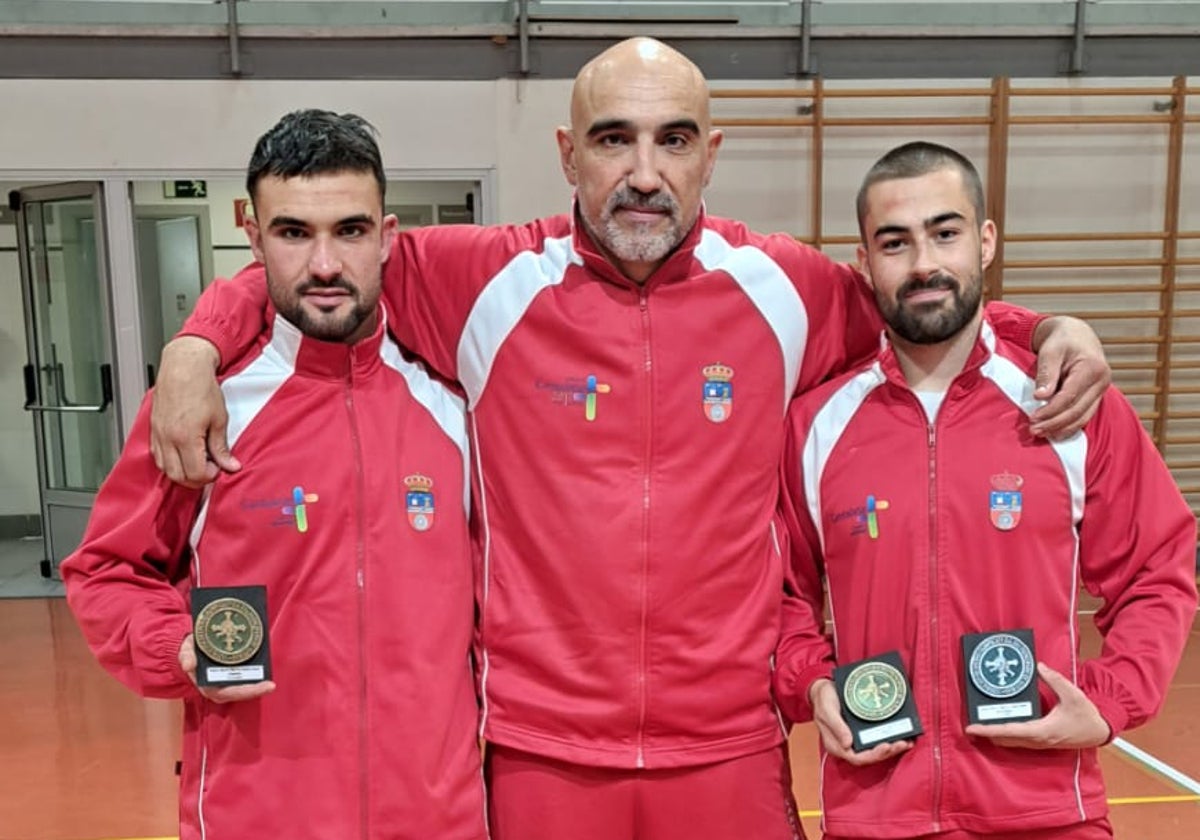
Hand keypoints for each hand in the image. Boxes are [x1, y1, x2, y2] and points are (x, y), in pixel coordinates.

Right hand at [150, 337, 239, 486]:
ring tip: (198, 461)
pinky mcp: (153, 429)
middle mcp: (167, 438)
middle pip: (178, 476)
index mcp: (185, 437)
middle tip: (210, 469)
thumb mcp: (219, 419)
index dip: (210, 476)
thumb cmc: (201, 387)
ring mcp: (157, 434)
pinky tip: (183, 454)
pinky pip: (157, 456)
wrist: (183, 367)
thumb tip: (230, 465)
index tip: (220, 468)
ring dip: (182, 472)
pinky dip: (170, 462)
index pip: (196, 473)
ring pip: (165, 468)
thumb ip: (222, 447)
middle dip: (196, 479)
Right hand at [179, 634, 275, 702]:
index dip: (246, 692)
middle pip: (241, 693)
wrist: (191, 647)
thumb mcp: (186, 651)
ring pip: (245, 686)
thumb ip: (186, 657)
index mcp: (208, 686)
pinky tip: (265, 666)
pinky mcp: (233, 674)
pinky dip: (255, 673)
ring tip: (270, 681)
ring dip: (258, 683)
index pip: (230, 693)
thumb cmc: (190, 651)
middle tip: (271, 686)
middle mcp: (220, 686)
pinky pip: (246, 676)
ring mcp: (228, 681)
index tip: (262, 688)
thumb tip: (188, 665)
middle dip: (256, 691)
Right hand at [809, 678, 912, 765]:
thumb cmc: (823, 698)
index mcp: (836, 745)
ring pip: (875, 749)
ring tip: (905, 742)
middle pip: (870, 756)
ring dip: (891, 748)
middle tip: (902, 743)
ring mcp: (855, 739)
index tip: (886, 746)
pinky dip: (889, 738)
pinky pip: (876, 739)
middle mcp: (847, 745)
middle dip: (887, 752)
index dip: (873, 755)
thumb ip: (836, 726)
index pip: (857, 758)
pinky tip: (901, 735)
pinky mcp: (861, 731)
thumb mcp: (827, 710)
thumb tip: (848, 743)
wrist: (822, 688)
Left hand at [965, 662, 1109, 748]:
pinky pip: (1018, 740)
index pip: (1009, 731)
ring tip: (978, 725)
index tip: (971, 728)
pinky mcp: (1041, 741)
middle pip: (1005, 738)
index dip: (988, 729)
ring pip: (1010, 741)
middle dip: (986, 733)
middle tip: (968, 726)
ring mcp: (1039, 743)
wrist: (1099, 731)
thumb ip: (1054, 679)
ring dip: (994, 735)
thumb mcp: (1072, 693)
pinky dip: (1005, 734)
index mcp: (1041, 730)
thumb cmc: (1086, 714)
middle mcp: (1037, 740)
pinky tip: (997, 726)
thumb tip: (1038, 666)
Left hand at [1029, 315, 1110, 438]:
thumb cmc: (1062, 340)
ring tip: (1041, 434)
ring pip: (1083, 417)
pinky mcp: (1095, 396)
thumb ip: (1047, 373)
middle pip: (1078, 410)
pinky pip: (1084, 415)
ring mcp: (1101, 390)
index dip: (1051, 410)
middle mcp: (1101, 382)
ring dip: (1062, 429)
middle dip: (1055, 423)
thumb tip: (1040, 396)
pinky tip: (1055, 433)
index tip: (1033, 418)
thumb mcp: (1050, 350)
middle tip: (1034, 430)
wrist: (1076, 334)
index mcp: (1092, 368)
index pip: (1070, 396)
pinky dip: (1070, 426)